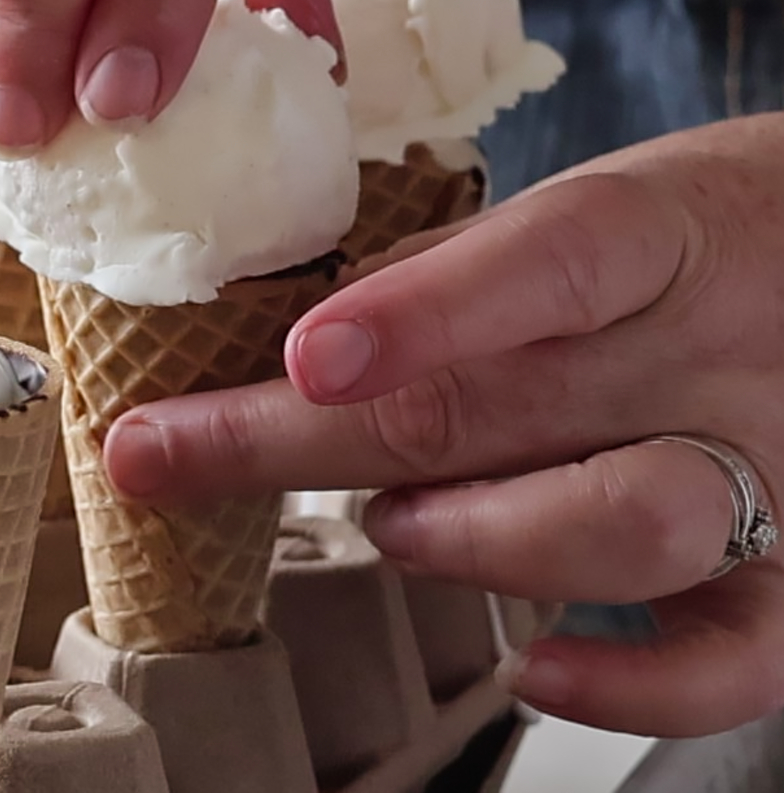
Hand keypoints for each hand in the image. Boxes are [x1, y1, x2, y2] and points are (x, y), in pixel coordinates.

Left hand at [106, 114, 783, 736]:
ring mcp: (767, 464)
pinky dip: (627, 685)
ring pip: (614, 529)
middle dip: (300, 440)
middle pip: (496, 407)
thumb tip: (315, 340)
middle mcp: (711, 348)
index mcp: (655, 230)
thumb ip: (467, 272)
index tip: (298, 359)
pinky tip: (535, 670)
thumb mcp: (599, 202)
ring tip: (390, 525)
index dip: (420, 312)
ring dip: (459, 539)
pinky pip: (731, 658)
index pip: (542, 264)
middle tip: (165, 455)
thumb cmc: (700, 229)